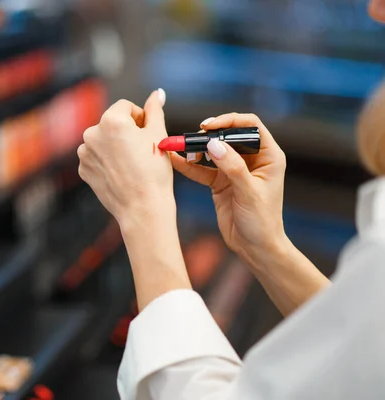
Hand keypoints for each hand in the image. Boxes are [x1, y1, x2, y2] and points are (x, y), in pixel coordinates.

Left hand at [77, 90, 174, 225]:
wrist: (142, 208)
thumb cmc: (154, 171)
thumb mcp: (158, 135)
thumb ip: (154, 110)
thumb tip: (156, 93)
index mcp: (110, 120)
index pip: (125, 106)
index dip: (140, 118)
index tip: (148, 133)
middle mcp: (91, 133)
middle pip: (112, 123)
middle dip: (126, 131)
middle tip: (142, 150)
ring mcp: (84, 153)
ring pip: (103, 140)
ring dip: (115, 145)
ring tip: (132, 163)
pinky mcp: (83, 169)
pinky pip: (96, 157)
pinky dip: (107, 161)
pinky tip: (121, 172)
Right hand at [170, 113, 287, 266]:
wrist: (255, 248)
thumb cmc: (262, 222)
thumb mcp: (249, 193)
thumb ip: (232, 167)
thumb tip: (213, 144)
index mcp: (268, 156)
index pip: (249, 126)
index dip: (229, 121)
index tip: (209, 126)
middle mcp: (252, 159)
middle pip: (227, 135)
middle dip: (208, 135)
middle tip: (191, 138)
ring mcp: (234, 170)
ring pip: (212, 151)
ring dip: (195, 149)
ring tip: (180, 147)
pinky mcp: (220, 182)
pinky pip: (202, 169)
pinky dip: (188, 165)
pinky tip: (174, 160)